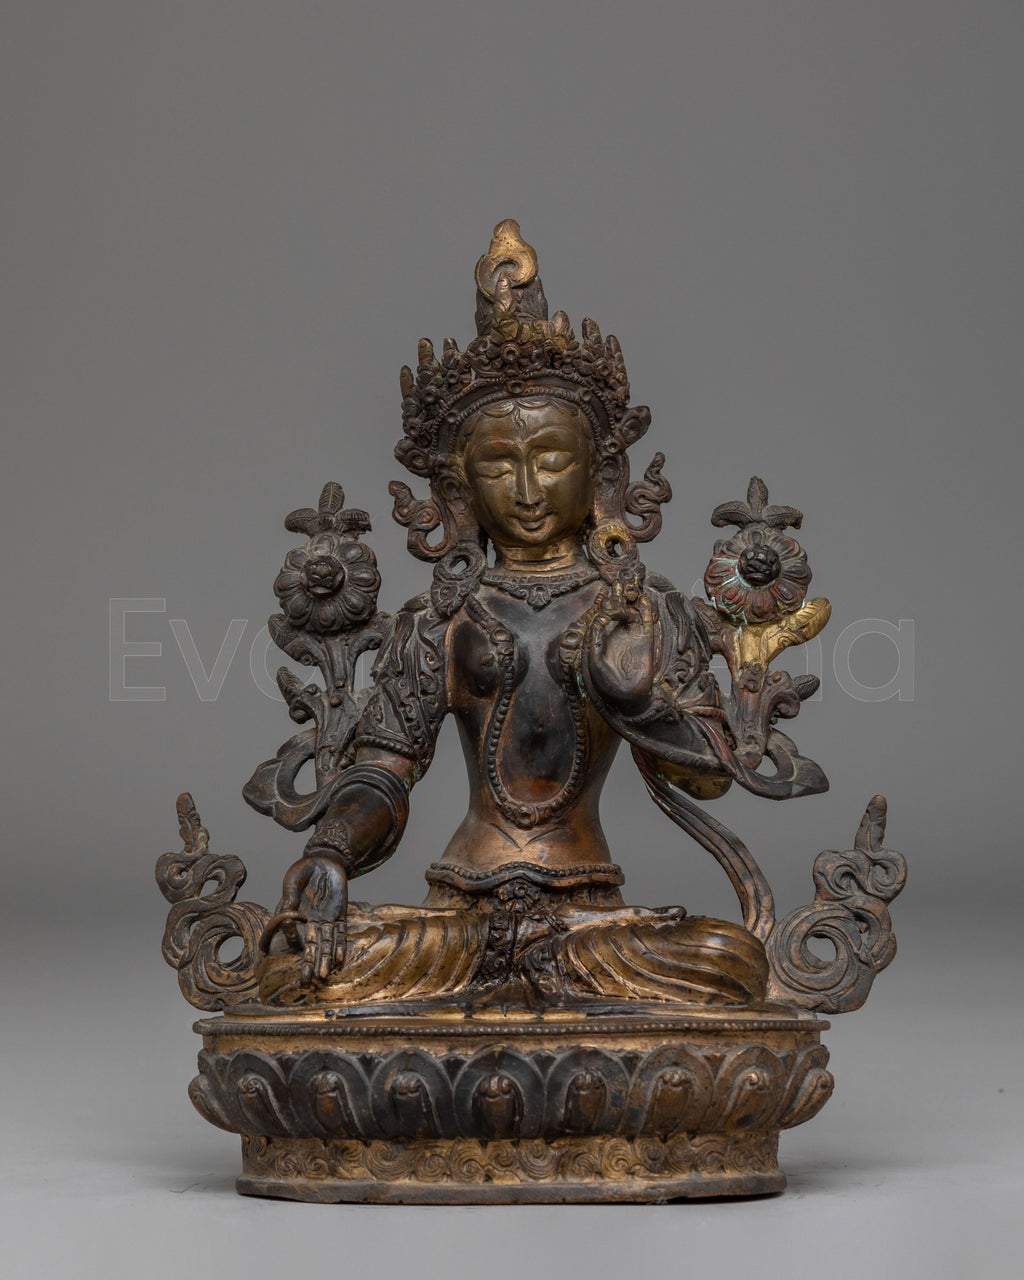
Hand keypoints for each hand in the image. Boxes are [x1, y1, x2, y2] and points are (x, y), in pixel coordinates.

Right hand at [275, 852, 348, 983]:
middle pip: (311, 946)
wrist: (324, 859)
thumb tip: (288, 914)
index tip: (290, 939)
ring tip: (322, 975)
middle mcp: (312, 921)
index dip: (290, 937)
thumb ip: (289, 896)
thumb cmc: (304, 870)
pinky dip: (340, 945)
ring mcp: (327, 919)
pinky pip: (341, 932)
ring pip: (326, 943)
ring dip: (325, 958)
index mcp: (297, 915)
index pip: (293, 933)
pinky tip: (339, 959)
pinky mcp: (341, 913)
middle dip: (308, 963)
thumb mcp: (292, 881)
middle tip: (305, 981)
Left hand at [586, 590, 655, 713]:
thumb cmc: (607, 683)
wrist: (628, 697)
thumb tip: (598, 620)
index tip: (605, 608)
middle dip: (615, 596)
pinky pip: (647, 622)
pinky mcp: (646, 641)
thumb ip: (594, 640)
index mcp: (602, 639)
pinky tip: (644, 600)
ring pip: (632, 613)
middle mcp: (617, 635)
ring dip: (629, 600)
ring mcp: (632, 637)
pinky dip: (647, 611)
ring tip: (627, 586)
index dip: (603, 608)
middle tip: (615, 581)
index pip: (601, 617)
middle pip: (616, 610)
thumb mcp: (594, 661)